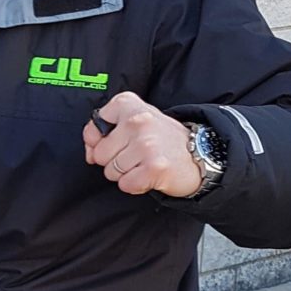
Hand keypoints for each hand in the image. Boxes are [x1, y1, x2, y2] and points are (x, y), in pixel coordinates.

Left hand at [84, 92, 201, 197]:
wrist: (201, 154)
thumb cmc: (163, 139)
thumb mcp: (136, 121)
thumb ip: (105, 131)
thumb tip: (90, 153)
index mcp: (129, 105)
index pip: (93, 129)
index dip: (99, 142)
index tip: (118, 142)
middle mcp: (138, 121)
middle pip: (100, 154)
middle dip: (114, 161)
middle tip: (137, 155)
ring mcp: (146, 144)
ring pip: (111, 171)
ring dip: (126, 174)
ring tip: (145, 163)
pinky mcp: (154, 167)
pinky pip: (126, 185)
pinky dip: (136, 185)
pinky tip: (150, 175)